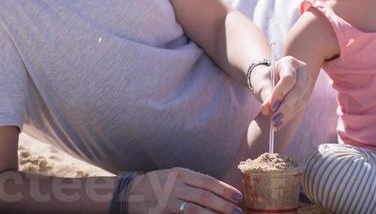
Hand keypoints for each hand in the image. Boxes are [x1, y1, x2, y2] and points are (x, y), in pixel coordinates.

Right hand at [127, 167, 243, 212]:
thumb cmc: (155, 185)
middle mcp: (177, 184)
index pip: (208, 181)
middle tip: (238, 210)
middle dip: (223, 204)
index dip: (224, 188)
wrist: (129, 193)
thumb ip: (191, 182)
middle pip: (205, 195)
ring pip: (196, 208)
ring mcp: (169, 199)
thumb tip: (214, 191)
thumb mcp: (173, 176)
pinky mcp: (163, 212)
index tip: (237, 195)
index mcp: (181, 173)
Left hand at [253, 54, 312, 128]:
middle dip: (285, 107)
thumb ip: (265, 95)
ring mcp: (306, 82)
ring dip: (287, 114)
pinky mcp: (306, 94)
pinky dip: (289, 116)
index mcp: (289, 62)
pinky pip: (299, 107)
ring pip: (299, 100)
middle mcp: (302, 70)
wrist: (269, 81)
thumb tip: (266, 110)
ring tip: (274, 125)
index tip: (271, 106)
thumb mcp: (262, 84)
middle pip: (297, 90)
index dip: (281, 93)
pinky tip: (279, 123)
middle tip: (274, 121)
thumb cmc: (264, 79)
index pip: (288, 78)